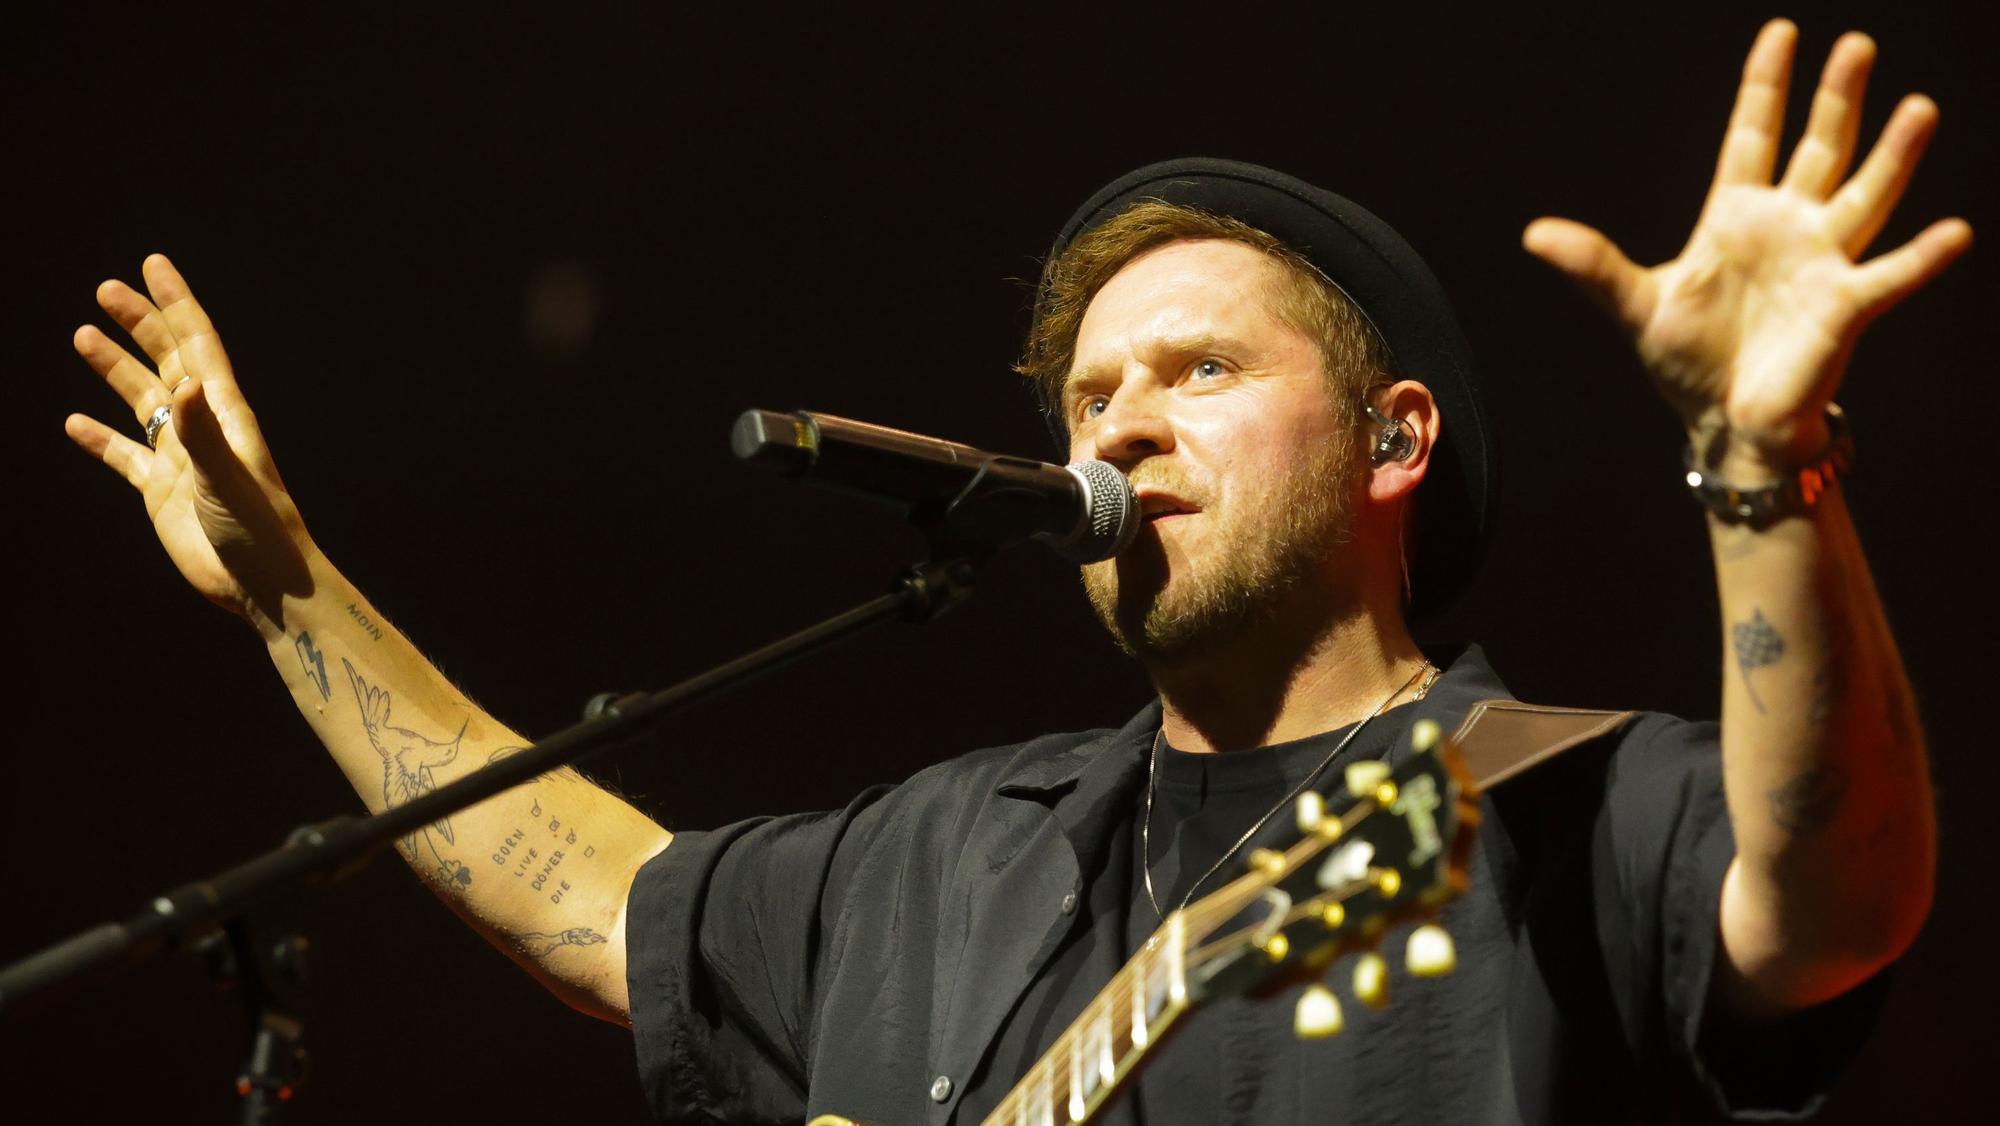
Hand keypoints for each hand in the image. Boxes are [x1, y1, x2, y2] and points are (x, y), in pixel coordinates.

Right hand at [67, 254, 314, 630]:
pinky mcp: (162, 492)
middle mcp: (202, 428)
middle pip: (166, 361)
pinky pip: (125, 455)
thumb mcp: (227, 477)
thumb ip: (202, 433)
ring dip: (115, 370)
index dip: (176, 303)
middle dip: (140, 324)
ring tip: (82, 335)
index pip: (197, 344)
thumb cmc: (259, 531)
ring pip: (142, 401)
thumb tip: (184, 383)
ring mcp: (181, 459)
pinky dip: (100, 439)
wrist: (263, 586)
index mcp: (225, 414)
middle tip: (105, 289)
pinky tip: (74, 423)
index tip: (153, 265)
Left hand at [1523, 20, 1971, 466]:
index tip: (1782, 32)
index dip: (1765, 86)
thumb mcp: (1636, 304)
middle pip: (1818, 149)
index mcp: (1735, 217)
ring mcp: (1822, 262)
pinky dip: (1922, 257)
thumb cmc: (1689, 359)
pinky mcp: (1846, 307)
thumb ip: (1593, 265)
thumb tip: (1533, 234)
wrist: (1726, 422)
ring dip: (1894, 156)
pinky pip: (1891, 275)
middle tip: (1858, 44)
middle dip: (1837, 100)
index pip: (1753, 135)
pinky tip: (1955, 231)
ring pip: (1865, 195)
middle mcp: (1787, 228)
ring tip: (1919, 107)